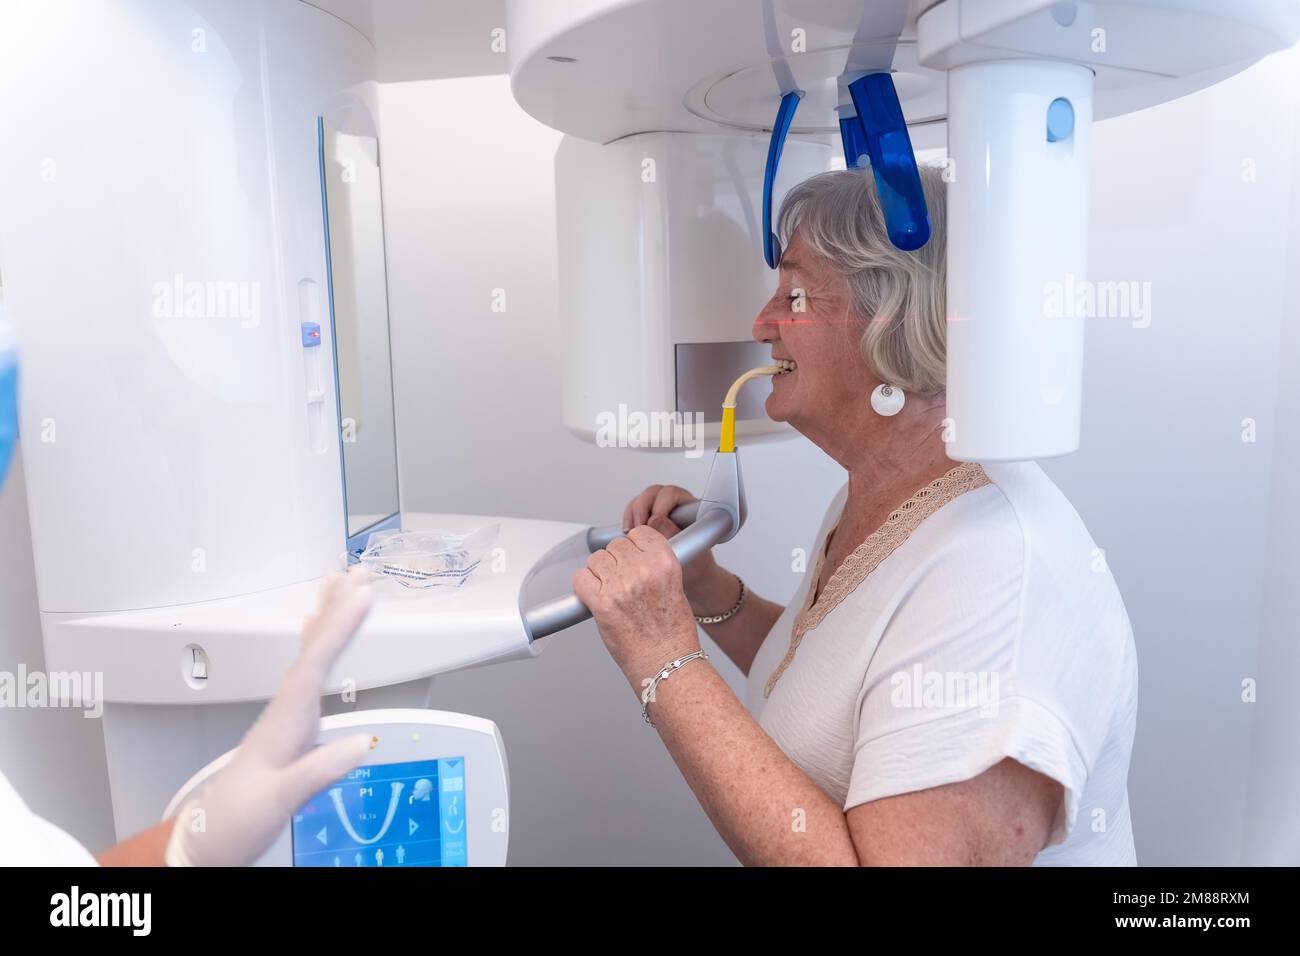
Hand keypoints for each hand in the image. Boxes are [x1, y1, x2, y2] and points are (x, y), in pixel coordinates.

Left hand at [165, 566, 375, 866]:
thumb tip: (360, 742)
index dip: (340, 625)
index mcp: (285, 722)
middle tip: (357, 572)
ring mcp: (285, 716)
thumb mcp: (280, 800)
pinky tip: (314, 633)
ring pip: (309, 653)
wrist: (205, 840)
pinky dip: (315, 645)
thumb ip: (318, 770)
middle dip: (336, 607)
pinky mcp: (287, 725)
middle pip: (312, 647)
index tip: (361, 594)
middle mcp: (284, 711)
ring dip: (327, 618)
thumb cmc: (235, 820)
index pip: (316, 662)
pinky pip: (306, 671)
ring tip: (340, 586)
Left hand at [574, 525, 700, 684]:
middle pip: (615, 545)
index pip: (639, 533)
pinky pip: (580, 578)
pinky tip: (594, 595)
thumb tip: (634, 554)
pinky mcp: (601, 604)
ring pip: (596, 559)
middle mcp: (642, 571)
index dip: (634, 544)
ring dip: (600, 571)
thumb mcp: (675, 587)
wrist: (665, 663)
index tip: (633, 554)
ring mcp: (620, 587)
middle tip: (622, 579)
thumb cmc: (672, 633)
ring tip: (610, 589)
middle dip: (616, 560)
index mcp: (664, 563)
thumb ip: (655, 566)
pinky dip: (584, 585)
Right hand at [622, 484, 719, 593]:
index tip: (652, 524)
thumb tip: (655, 519)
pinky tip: (628, 535)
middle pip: (652, 494)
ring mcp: (659, 510)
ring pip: (640, 501)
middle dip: (642, 510)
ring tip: (632, 534)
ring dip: (632, 516)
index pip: (671, 494)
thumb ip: (672, 533)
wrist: (692, 576)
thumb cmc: (696, 563)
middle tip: (638, 529)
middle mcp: (674, 505)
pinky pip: (632, 512)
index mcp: (689, 507)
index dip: (659, 506)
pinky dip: (628, 521)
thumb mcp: (688, 551)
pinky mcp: (647, 519)